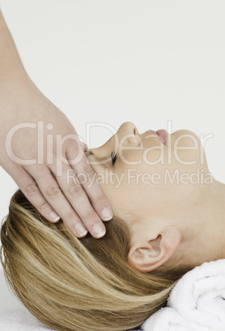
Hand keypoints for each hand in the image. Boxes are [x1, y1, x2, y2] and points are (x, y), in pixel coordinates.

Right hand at [0, 77, 112, 237]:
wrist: (7, 97)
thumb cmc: (38, 110)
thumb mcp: (63, 124)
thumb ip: (73, 147)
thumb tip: (85, 161)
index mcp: (68, 142)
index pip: (87, 177)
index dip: (98, 198)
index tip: (108, 215)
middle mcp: (52, 153)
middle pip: (74, 190)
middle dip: (88, 213)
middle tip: (99, 233)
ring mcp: (32, 160)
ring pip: (54, 194)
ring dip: (68, 215)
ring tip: (81, 233)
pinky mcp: (13, 165)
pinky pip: (30, 189)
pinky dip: (42, 205)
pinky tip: (54, 219)